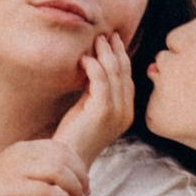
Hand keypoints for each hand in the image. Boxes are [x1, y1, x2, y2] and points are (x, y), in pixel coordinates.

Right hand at [0, 137, 88, 195]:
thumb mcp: (14, 174)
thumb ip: (35, 170)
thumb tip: (61, 176)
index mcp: (22, 148)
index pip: (61, 147)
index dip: (78, 164)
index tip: (85, 182)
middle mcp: (20, 154)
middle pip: (64, 158)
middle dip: (80, 176)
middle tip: (86, 194)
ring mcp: (15, 170)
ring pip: (58, 172)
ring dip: (74, 188)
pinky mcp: (11, 189)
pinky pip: (47, 192)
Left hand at [55, 34, 135, 169]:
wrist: (67, 161)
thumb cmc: (73, 136)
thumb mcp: (88, 109)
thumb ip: (95, 91)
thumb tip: (93, 66)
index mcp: (126, 112)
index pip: (128, 78)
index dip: (122, 57)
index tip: (113, 41)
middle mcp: (126, 112)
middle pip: (124, 72)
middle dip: (116, 50)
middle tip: (107, 34)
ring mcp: (116, 112)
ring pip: (115, 74)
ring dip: (105, 54)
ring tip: (96, 40)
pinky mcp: (102, 112)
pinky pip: (101, 81)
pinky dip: (93, 66)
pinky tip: (84, 59)